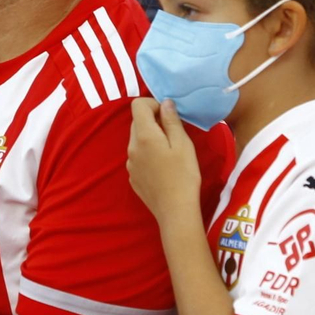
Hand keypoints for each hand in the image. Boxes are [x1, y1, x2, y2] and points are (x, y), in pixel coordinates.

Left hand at [127, 97, 201, 224]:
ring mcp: (130, 164)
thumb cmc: (184, 175)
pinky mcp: (133, 177)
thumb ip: (172, 121)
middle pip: (137, 122)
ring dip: (150, 138)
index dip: (153, 104)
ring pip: (137, 140)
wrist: (175, 211)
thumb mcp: (183, 144)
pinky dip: (148, 154)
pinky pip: (138, 157)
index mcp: (144, 136)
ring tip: (170, 153)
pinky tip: (163, 168)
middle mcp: (131, 147)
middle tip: (173, 134)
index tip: (169, 115)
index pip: (137, 105)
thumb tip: (165, 102)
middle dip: (153, 121)